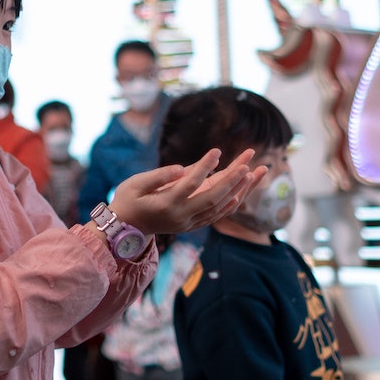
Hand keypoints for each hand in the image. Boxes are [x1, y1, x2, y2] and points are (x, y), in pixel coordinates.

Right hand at [110, 149, 261, 233]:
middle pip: (212, 198)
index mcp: (166, 204)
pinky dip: (230, 204)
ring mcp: (188, 223)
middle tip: (248, 164)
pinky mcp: (191, 225)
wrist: (124, 229)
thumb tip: (182, 168)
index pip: (190, 183)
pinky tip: (242, 191)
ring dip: (238, 191)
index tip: (217, 151)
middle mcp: (181, 216)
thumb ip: (158, 176)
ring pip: (219, 208)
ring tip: (254, 173)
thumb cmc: (127, 200)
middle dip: (231, 180)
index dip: (204, 166)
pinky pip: (216, 215)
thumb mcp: (135, 184)